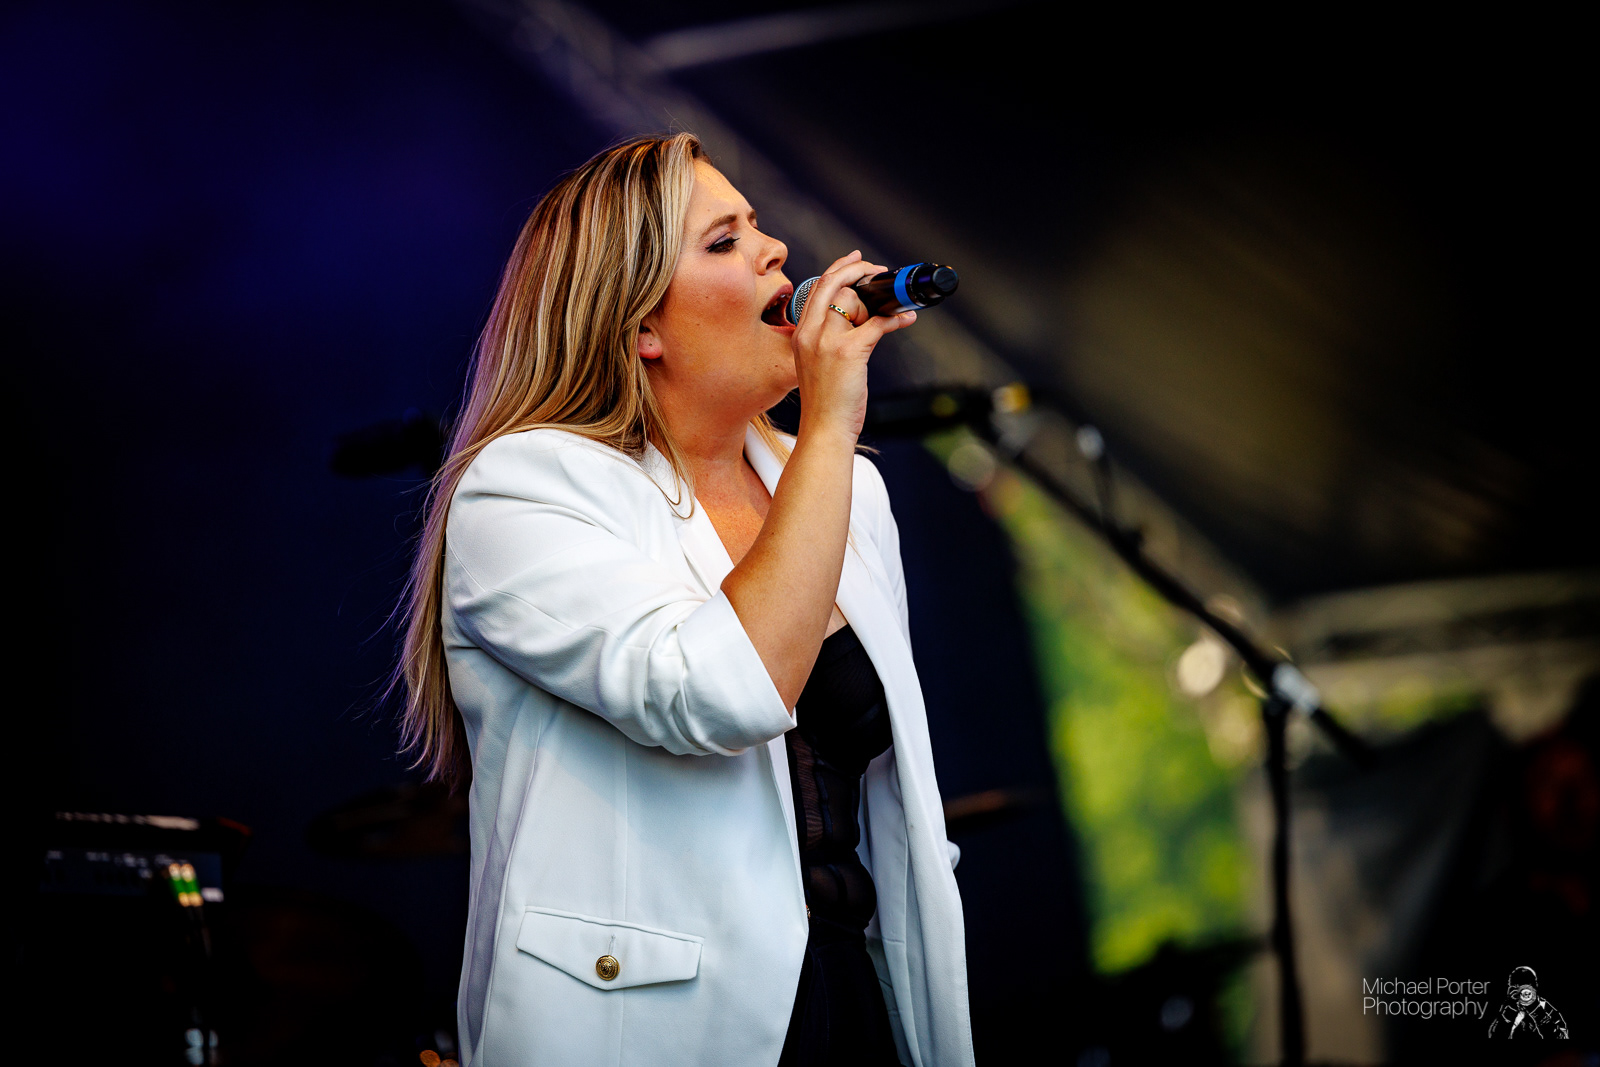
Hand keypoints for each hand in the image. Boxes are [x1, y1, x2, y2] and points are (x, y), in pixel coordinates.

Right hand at [791, 250, 916, 440]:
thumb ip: (829, 341)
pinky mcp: (849, 352)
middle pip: (832, 283)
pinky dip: (895, 318)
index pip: (817, 288)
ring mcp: (827, 341)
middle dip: (857, 269)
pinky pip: (877, 323)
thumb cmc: (826, 403)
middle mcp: (809, 333)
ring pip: (853, 298)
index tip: (855, 262)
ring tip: (896, 304)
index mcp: (800, 334)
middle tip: (878, 270)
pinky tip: (905, 319)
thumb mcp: (817, 365)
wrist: (824, 430)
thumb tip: (864, 322)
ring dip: (879, 298)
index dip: (838, 270)